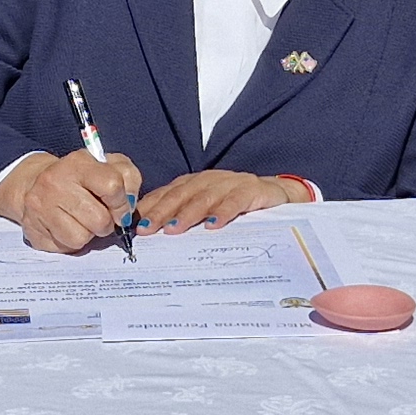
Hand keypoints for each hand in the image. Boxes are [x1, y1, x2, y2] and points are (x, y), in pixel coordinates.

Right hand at [0, 147, 142, 255]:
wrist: (33, 183)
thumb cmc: (79, 177)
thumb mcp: (108, 166)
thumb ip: (128, 179)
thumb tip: (129, 205)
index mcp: (78, 163)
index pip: (112, 186)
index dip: (123, 203)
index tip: (121, 208)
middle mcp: (55, 182)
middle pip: (99, 220)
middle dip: (106, 223)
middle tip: (100, 216)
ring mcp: (41, 206)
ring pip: (82, 238)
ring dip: (88, 234)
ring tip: (82, 221)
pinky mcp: (32, 229)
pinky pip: (65, 247)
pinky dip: (71, 242)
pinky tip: (67, 227)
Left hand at [134, 170, 305, 233]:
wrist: (279, 197)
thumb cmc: (237, 207)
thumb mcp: (208, 211)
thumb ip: (184, 217)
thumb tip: (151, 234)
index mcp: (196, 183)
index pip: (168, 194)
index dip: (151, 208)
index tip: (136, 227)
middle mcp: (210, 180)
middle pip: (182, 194)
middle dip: (163, 211)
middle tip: (149, 229)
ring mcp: (232, 183)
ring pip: (205, 197)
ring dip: (188, 213)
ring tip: (175, 229)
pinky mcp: (253, 190)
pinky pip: (235, 201)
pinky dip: (223, 212)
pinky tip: (213, 225)